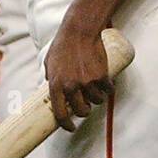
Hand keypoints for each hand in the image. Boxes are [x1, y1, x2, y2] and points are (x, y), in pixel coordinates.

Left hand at [44, 11, 111, 131]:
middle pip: (82, 110)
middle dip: (84, 110)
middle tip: (86, 105)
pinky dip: (108, 89)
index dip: (66, 125)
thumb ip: (50, 77)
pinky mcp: (101, 75)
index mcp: (56, 85)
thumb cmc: (63, 44)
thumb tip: (50, 89)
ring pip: (96, 101)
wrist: (80, 30)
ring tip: (95, 90)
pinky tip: (107, 84)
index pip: (61, 114)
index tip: (71, 127)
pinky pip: (108, 90)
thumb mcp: (49, 62)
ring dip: (97, 98)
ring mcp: (87, 82)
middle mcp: (72, 87)